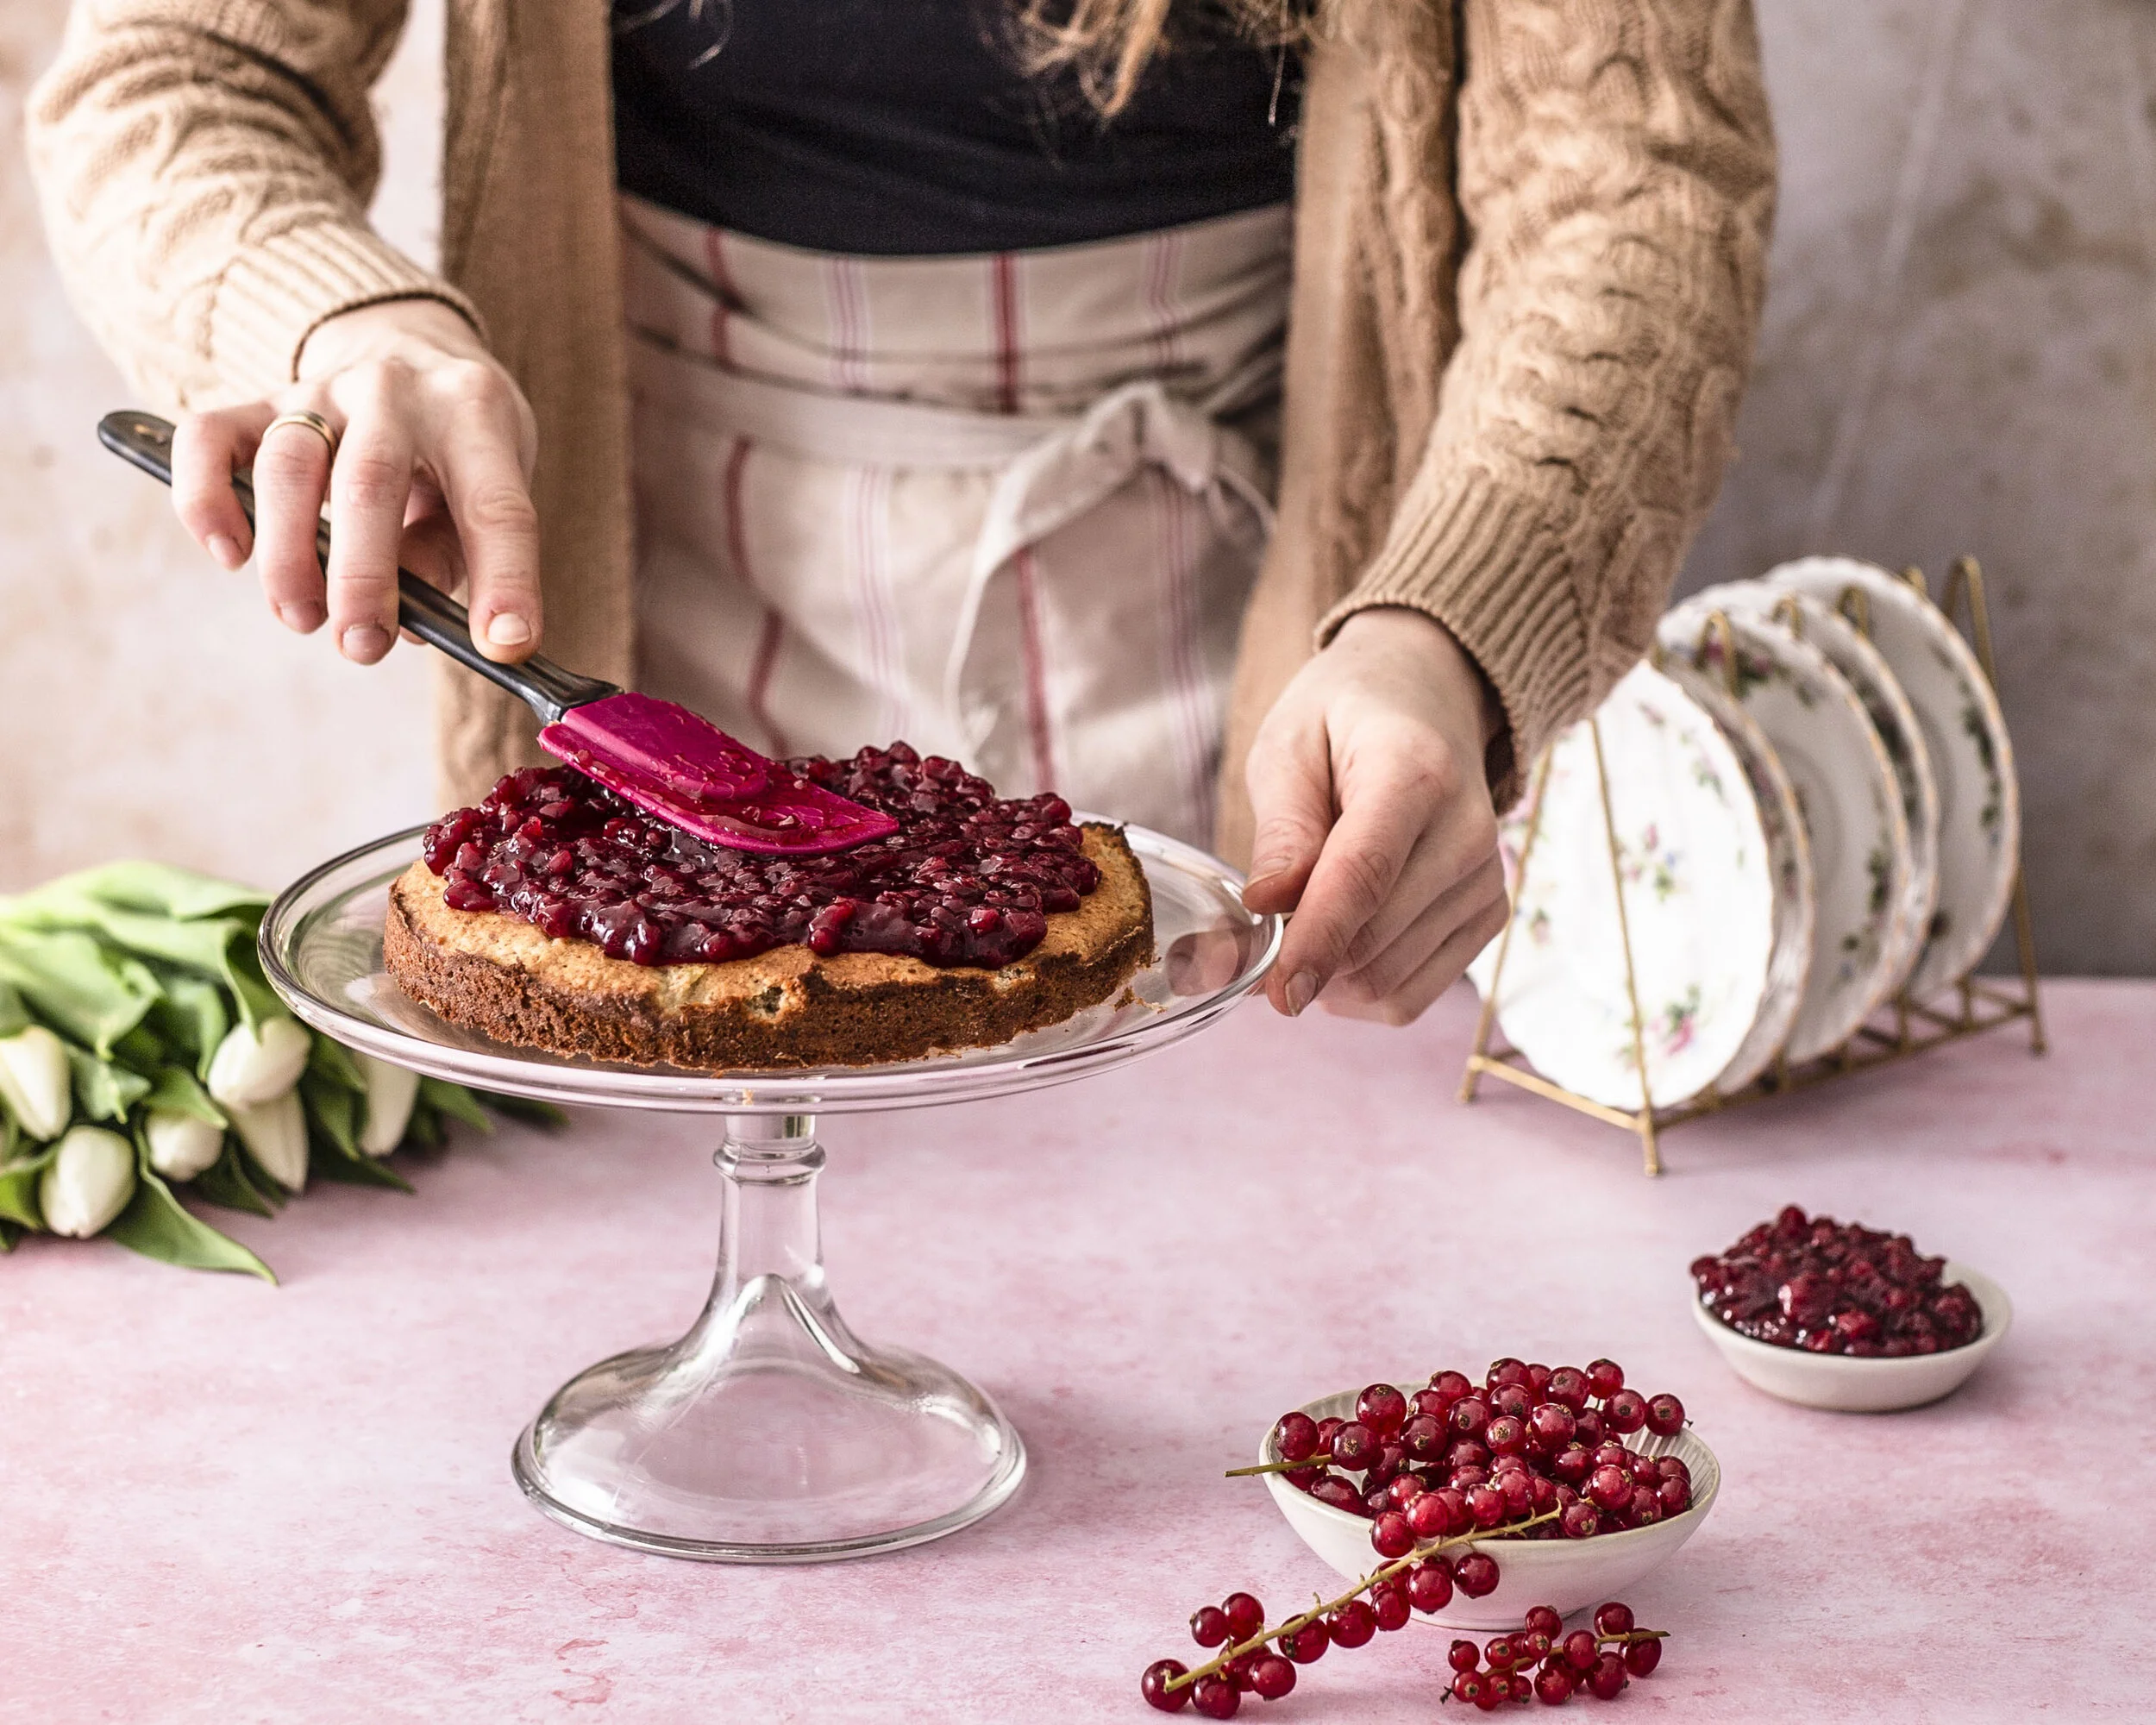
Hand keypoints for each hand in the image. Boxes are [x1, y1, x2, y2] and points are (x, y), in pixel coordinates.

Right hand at [169, 298, 540, 664]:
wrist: (408, 347)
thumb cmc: (457, 447)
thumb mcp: (488, 486)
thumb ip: (453, 551)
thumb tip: (407, 624)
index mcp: (476, 415)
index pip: (496, 506)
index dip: (504, 581)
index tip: (503, 647)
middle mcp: (397, 391)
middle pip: (370, 481)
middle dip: (362, 578)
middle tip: (361, 645)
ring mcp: (321, 390)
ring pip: (285, 464)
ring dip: (288, 555)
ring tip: (302, 617)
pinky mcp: (256, 400)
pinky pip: (208, 439)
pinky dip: (206, 500)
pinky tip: (230, 553)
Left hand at [1241, 607, 1508, 1025]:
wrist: (1428, 700)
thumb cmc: (1346, 719)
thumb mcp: (1290, 746)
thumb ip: (1283, 828)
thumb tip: (1266, 906)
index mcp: (1414, 774)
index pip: (1364, 876)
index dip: (1317, 941)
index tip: (1278, 994)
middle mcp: (1467, 834)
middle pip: (1374, 941)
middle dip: (1304, 957)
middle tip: (1260, 930)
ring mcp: (1485, 881)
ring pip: (1389, 981)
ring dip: (1329, 977)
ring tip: (1303, 921)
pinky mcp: (1487, 916)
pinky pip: (1411, 995)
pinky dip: (1360, 989)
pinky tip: (1339, 945)